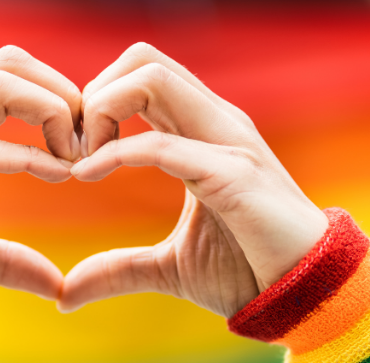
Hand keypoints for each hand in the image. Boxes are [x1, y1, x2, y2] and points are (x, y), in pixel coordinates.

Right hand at [0, 46, 81, 298]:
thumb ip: (3, 260)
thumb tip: (54, 284)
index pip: (7, 75)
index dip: (56, 97)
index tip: (85, 145)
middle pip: (10, 63)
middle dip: (63, 92)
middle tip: (92, 143)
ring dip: (53, 112)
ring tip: (79, 158)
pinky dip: (28, 157)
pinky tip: (59, 176)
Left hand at [59, 43, 328, 316]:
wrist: (303, 296)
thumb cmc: (246, 273)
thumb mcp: (167, 269)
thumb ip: (118, 270)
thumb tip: (66, 295)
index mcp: (200, 132)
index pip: (138, 77)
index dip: (94, 107)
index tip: (71, 158)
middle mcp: (214, 122)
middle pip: (140, 58)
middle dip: (91, 97)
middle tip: (71, 153)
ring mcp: (227, 140)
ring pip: (149, 77)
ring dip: (100, 112)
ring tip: (81, 164)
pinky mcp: (233, 172)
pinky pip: (161, 142)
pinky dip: (115, 154)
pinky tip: (88, 176)